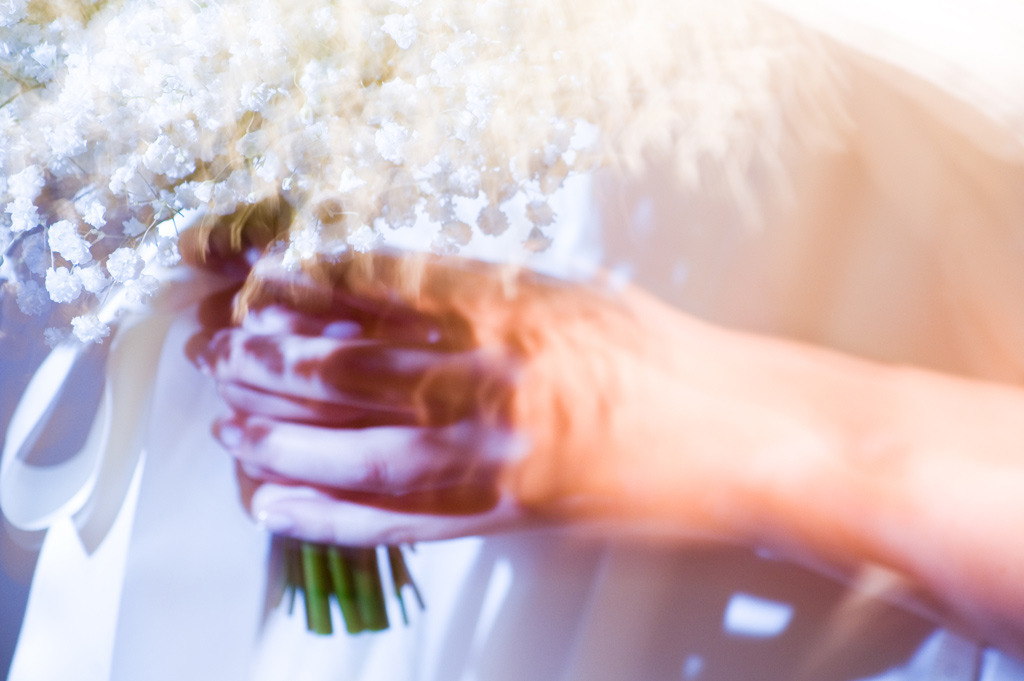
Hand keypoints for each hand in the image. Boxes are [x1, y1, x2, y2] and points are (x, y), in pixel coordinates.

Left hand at [195, 249, 773, 546]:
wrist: (731, 429)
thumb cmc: (659, 356)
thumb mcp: (565, 293)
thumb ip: (479, 293)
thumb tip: (394, 294)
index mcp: (503, 308)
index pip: (369, 294)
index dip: (298, 293)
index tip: (257, 294)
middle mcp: (486, 376)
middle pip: (343, 368)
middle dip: (265, 363)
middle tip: (221, 357)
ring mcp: (491, 451)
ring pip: (353, 447)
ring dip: (277, 437)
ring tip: (231, 428)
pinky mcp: (504, 513)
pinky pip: (396, 521)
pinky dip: (325, 515)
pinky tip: (276, 503)